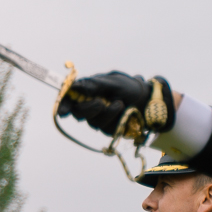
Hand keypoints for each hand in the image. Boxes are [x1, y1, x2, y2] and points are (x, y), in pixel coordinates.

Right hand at [58, 72, 175, 135]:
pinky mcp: (108, 128)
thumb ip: (94, 85)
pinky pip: (106, 129)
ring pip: (93, 122)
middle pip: (77, 113)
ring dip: (107, 113)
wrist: (149, 100)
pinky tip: (124, 112)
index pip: (68, 99)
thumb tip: (74, 86)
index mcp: (87, 92)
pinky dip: (116, 120)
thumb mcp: (113, 82)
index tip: (63, 112)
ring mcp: (97, 119)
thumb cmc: (130, 87)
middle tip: (101, 103)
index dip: (63, 106)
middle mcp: (89, 106)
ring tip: (120, 104)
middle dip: (88, 109)